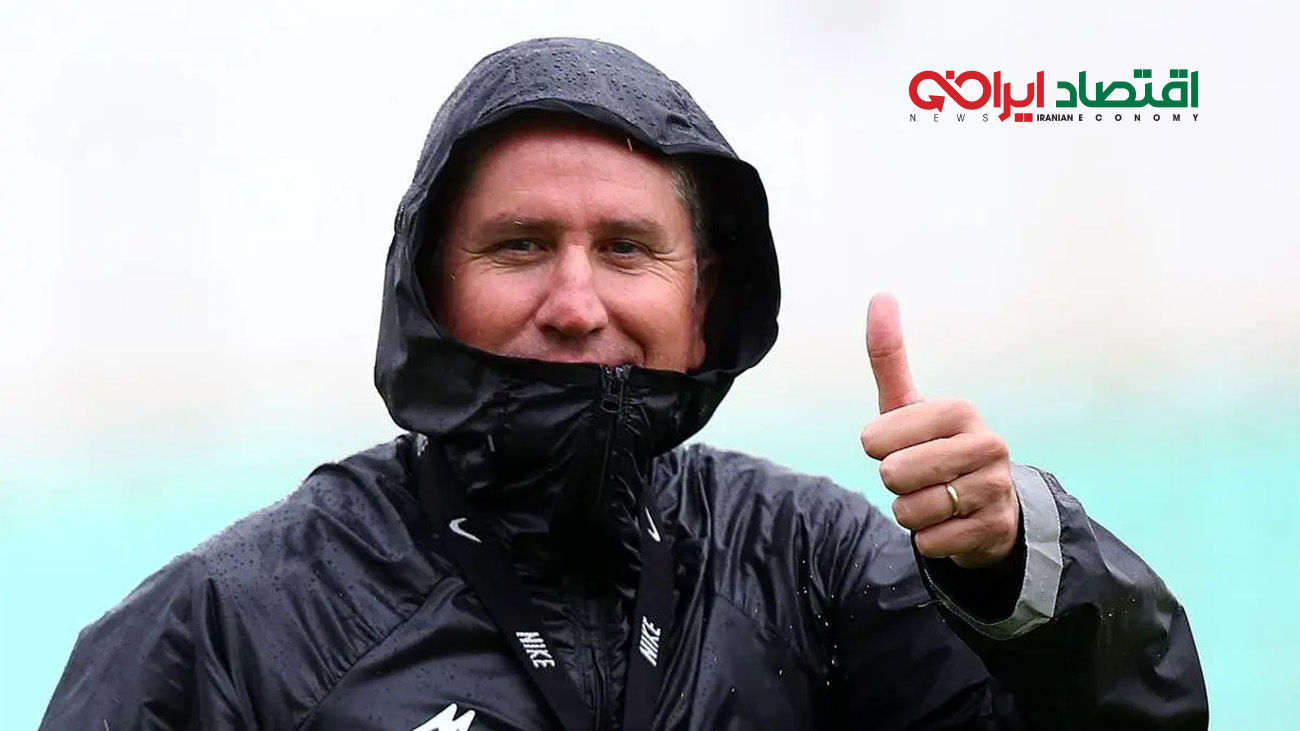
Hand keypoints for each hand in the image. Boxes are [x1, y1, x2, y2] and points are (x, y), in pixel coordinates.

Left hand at [859, 293, 1020, 568]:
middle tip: (919, 476)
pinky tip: (949, 523)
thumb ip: (889, 356)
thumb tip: (881, 294)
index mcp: (959, 410)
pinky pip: (930, 542)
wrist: (984, 505)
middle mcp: (987, 444)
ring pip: (910, 511)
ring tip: (934, 498)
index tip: (899, 445)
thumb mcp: (908, 405)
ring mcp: (995, 488)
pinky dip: (928, 538)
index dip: (876, 449)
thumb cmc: (932, 446)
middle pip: (893, 476)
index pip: (875, 440)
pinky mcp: (995, 528)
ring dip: (910, 512)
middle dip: (894, 483)